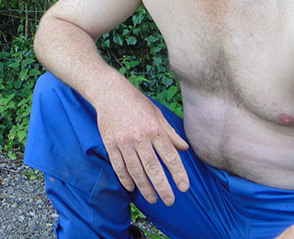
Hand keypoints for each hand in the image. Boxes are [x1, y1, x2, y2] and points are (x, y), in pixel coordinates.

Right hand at [95, 82, 189, 205]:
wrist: (108, 92)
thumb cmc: (136, 102)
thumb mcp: (157, 113)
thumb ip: (170, 133)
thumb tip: (184, 149)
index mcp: (154, 129)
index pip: (170, 156)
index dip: (178, 174)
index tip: (184, 188)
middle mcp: (139, 137)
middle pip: (153, 168)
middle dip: (162, 187)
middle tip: (170, 201)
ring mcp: (123, 141)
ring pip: (135, 170)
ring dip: (144, 187)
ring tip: (152, 199)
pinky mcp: (109, 143)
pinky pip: (118, 165)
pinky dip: (124, 178)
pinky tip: (131, 187)